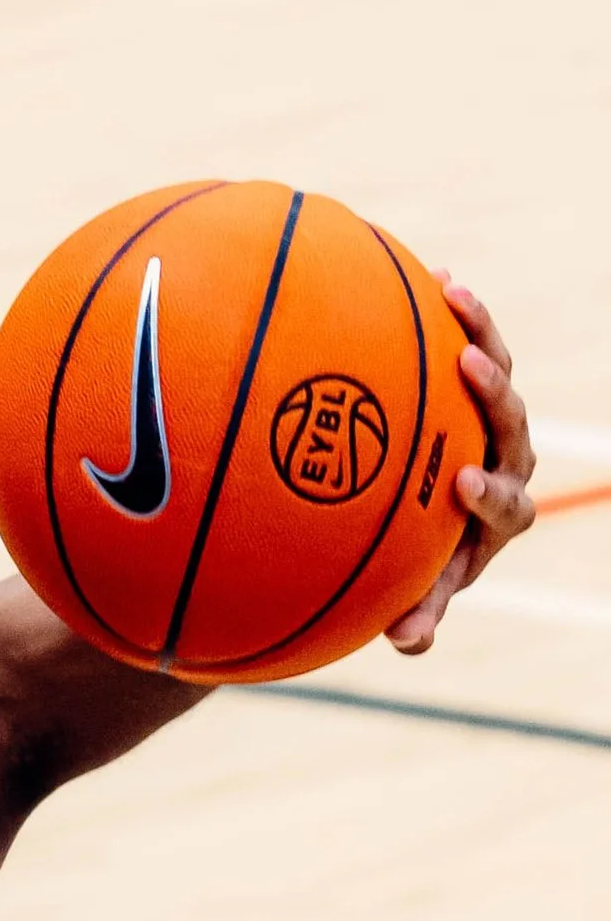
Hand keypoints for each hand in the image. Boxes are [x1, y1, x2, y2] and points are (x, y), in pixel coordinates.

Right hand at [384, 279, 536, 653]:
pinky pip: (466, 344)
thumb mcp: (414, 593)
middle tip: (465, 369)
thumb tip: (408, 643)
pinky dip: (452, 316)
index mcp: (500, 513)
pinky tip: (431, 276)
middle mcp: (506, 459)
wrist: (420, 526)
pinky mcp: (472, 388)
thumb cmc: (414, 566)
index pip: (510, 502)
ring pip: (498, 371)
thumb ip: (417, 614)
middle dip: (493, 395)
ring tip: (450, 293)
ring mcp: (491, 419)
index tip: (460, 482)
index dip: (491, 493)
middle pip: (512, 421)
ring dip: (478, 331)